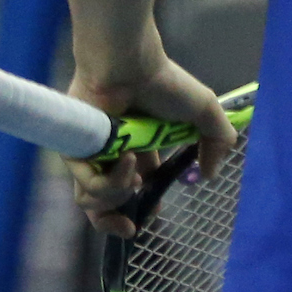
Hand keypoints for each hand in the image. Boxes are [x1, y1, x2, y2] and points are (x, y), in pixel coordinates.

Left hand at [62, 50, 234, 237]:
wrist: (130, 66)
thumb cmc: (164, 84)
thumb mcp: (205, 112)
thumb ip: (216, 142)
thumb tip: (210, 175)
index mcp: (139, 149)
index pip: (134, 186)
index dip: (140, 205)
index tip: (152, 214)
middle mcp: (112, 156)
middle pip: (105, 204)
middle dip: (116, 223)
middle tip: (132, 226)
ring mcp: (92, 157)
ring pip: (94, 202)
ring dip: (120, 196)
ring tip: (135, 177)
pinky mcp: (74, 154)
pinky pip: (89, 186)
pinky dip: (112, 181)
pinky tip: (127, 160)